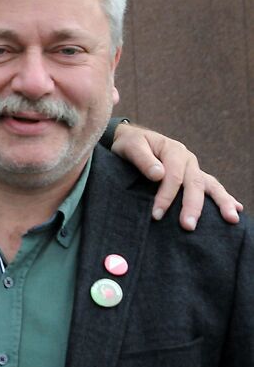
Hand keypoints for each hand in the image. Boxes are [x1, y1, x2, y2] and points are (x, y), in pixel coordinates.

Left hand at [111, 124, 242, 229]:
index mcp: (173, 150)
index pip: (173, 176)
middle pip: (194, 183)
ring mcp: (193, 168)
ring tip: (231, 219)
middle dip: (193, 206)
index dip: (166, 196)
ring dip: (221, 202)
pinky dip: (224, 197)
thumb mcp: (131, 147)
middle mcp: (188, 159)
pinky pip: (211, 186)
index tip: (156, 214)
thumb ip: (142, 159)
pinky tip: (236, 209)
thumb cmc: (130, 144)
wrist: (131, 139)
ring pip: (210, 185)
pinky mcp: (193, 176)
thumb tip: (158, 175)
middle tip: (188, 226)